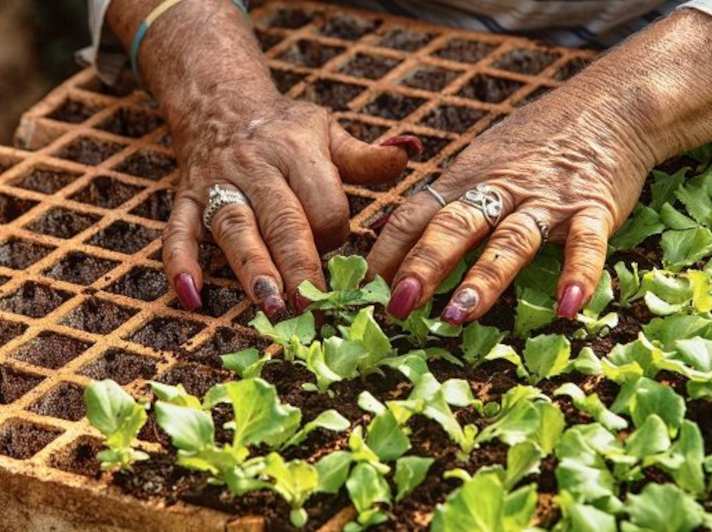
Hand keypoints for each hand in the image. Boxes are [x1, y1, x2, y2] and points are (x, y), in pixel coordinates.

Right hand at [104, 0, 419, 315]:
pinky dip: (180, 265)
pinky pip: (177, 232)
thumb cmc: (285, 130)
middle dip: (297, 264)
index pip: (323, 202)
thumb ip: (366, 155)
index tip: (340, 253)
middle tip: (312, 307)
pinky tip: (191, 297)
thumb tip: (410, 152)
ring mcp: (217, 186)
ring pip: (234, 229)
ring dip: (251, 268)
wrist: (220, 104)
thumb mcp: (327, 132)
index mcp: (296, 152)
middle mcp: (255, 168)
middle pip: (281, 220)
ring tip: (270, 305)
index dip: (335, 232)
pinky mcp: (186, 199)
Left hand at [368, 9, 711, 325]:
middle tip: (397, 304)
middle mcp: (502, 187)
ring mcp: (548, 199)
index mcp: (468, 176)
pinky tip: (568, 308)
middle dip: (423, 264)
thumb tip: (382, 232)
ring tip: (457, 316)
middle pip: (455, 225)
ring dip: (483, 278)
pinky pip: (586, 244)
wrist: (609, 104)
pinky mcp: (594, 207)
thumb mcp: (480, 156)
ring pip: (510, 240)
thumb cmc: (536, 139)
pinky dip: (578, 274)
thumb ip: (438, 197)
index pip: (417, 212)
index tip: (362, 285)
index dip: (388, 249)